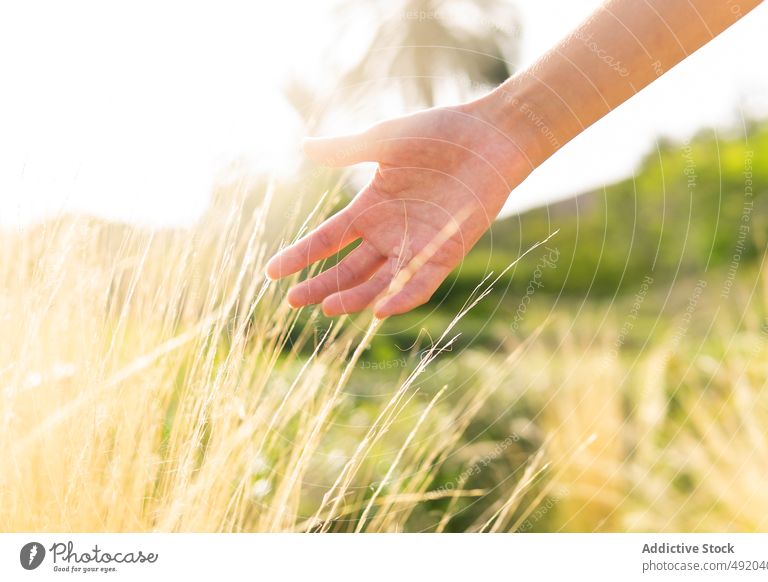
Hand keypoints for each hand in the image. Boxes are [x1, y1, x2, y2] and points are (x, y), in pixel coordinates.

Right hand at [266, 102, 536, 317]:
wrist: (488, 135)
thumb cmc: (438, 134)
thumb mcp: (384, 141)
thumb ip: (345, 150)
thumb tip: (305, 147)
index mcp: (370, 208)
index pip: (328, 239)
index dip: (301, 256)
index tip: (272, 272)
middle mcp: (390, 232)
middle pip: (348, 268)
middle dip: (321, 285)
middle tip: (293, 302)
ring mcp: (417, 245)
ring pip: (379, 282)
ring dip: (354, 297)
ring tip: (327, 309)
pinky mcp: (447, 252)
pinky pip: (422, 282)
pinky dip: (403, 297)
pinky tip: (379, 311)